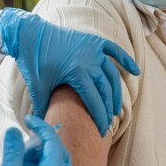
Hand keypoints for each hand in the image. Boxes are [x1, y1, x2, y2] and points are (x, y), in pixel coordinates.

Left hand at [0, 8, 139, 135]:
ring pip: (112, 74)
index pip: (95, 102)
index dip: (100, 118)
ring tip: (115, 107)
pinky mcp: (94, 40)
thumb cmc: (34, 63)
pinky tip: (135, 72)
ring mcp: (93, 49)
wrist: (30, 34)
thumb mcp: (38, 90)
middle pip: (106, 90)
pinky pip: (115, 50)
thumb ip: (45, 111)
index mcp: (77, 74)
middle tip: (107, 123)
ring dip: (116, 92)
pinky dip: (126, 60)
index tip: (101, 131)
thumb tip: (46, 131)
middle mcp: (90, 61)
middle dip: (108, 109)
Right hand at [0, 115, 72, 165]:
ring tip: (24, 157)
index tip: (29, 119)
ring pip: (59, 164)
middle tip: (27, 137)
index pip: (53, 141)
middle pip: (59, 151)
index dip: (41, 126)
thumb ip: (12, 155)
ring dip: (43, 155)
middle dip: (43, 140)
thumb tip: (13, 133)